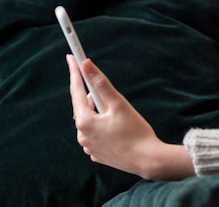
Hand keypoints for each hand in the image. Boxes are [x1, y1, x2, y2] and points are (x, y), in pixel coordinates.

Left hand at [68, 55, 193, 180]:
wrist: (147, 160)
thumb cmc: (136, 131)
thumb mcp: (119, 104)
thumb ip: (101, 84)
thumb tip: (86, 65)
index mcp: (85, 121)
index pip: (76, 91)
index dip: (75, 72)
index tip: (71, 57)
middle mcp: (82, 135)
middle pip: (84, 107)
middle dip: (95, 98)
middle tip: (113, 98)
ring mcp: (88, 147)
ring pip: (91, 121)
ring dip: (100, 114)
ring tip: (120, 117)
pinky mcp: (97, 154)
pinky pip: (96, 134)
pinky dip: (103, 127)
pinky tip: (118, 130)